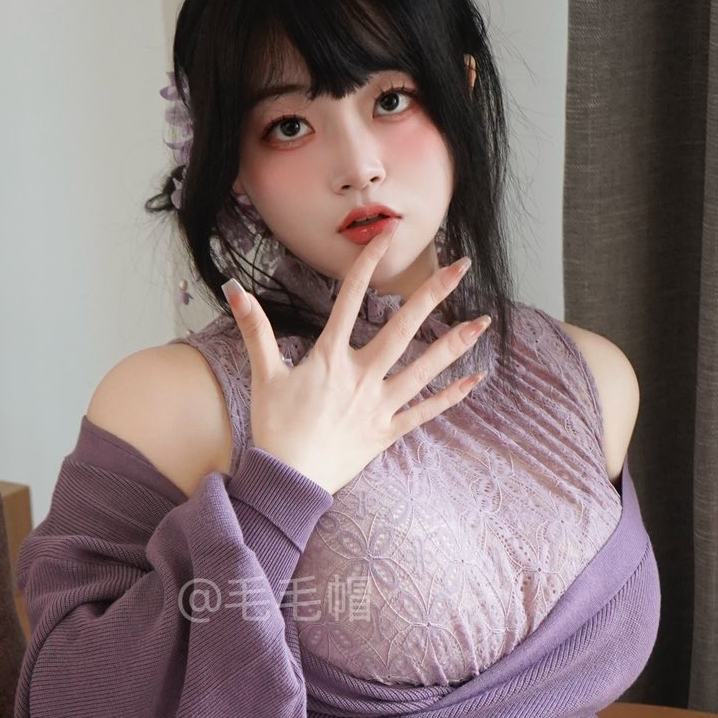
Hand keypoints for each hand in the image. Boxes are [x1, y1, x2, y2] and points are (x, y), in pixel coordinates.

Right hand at [220, 232, 491, 495]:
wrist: (288, 481)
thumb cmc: (274, 429)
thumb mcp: (264, 375)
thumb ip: (256, 330)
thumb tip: (234, 290)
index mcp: (330, 358)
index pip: (350, 299)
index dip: (367, 264)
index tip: (385, 237)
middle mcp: (361, 376)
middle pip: (403, 328)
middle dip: (433, 294)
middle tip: (461, 267)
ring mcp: (378, 405)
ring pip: (423, 369)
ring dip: (455, 344)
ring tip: (482, 323)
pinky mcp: (386, 433)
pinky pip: (424, 412)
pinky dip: (450, 397)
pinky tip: (473, 381)